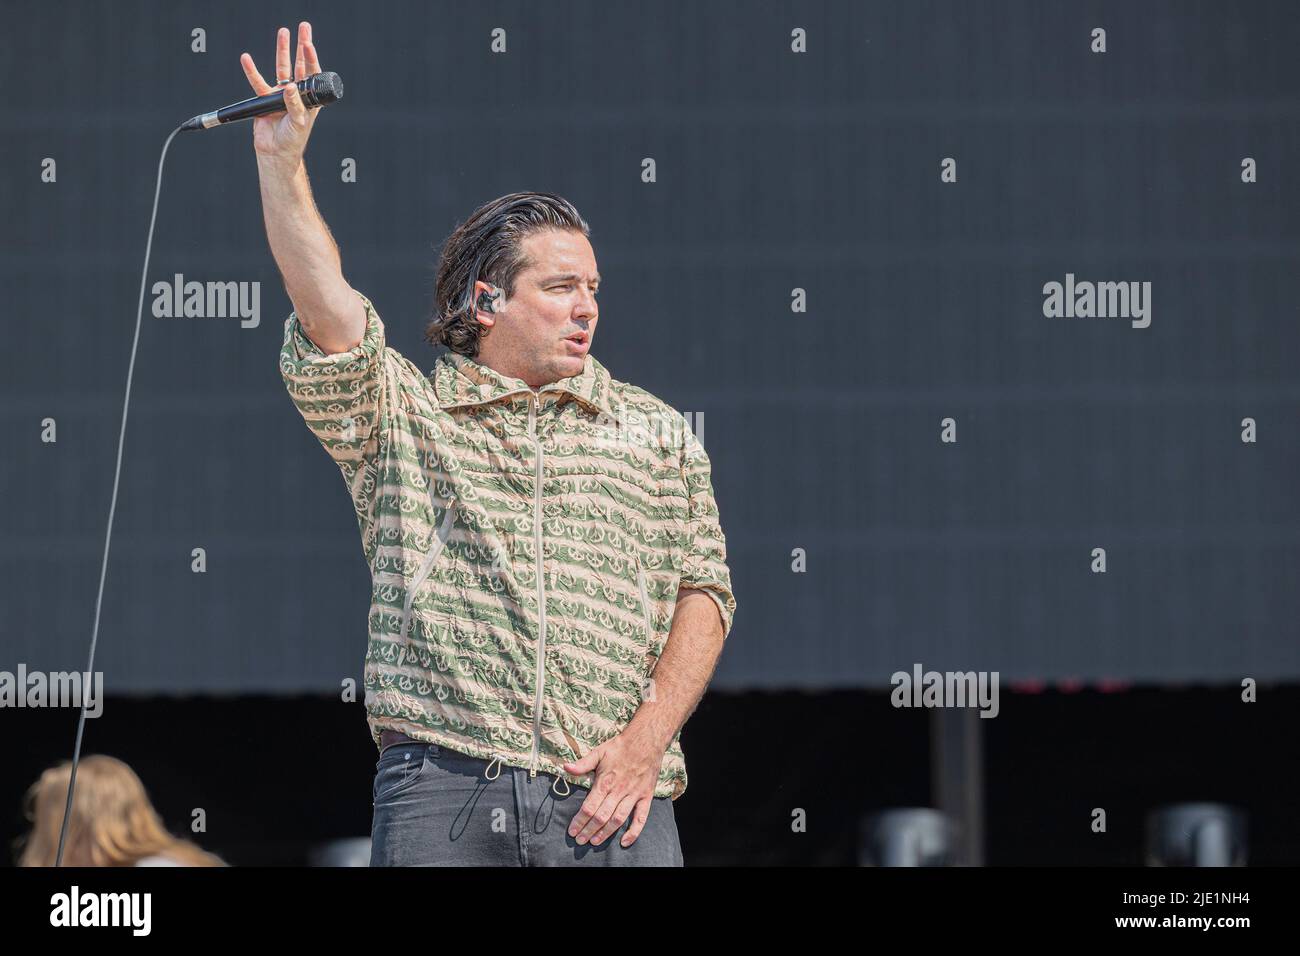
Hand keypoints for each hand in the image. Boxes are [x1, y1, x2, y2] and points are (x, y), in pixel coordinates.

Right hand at [239, 22, 322, 166]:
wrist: (276, 152)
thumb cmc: (293, 140)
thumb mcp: (299, 122)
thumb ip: (295, 104)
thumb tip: (289, 87)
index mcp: (310, 98)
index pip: (311, 73)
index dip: (310, 57)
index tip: (307, 43)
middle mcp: (297, 93)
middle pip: (300, 64)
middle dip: (301, 45)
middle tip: (304, 27)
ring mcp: (281, 94)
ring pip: (281, 67)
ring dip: (282, 50)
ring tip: (283, 31)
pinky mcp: (265, 99)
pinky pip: (257, 82)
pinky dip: (251, 70)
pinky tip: (246, 58)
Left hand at [562, 726, 665, 847]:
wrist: (646, 740)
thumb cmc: (620, 746)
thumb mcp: (599, 751)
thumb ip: (583, 763)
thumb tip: (565, 768)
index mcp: (605, 781)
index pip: (589, 807)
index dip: (579, 821)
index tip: (572, 831)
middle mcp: (619, 791)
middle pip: (601, 816)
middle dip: (589, 830)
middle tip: (580, 841)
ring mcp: (633, 795)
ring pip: (618, 819)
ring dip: (605, 833)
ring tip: (595, 842)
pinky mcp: (645, 796)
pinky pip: (641, 818)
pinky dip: (634, 832)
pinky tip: (625, 842)